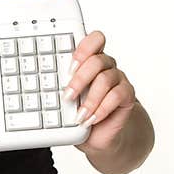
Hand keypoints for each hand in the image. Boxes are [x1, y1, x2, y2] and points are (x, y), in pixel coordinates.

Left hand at [61, 31, 136, 153]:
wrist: (98, 133)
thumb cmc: (80, 109)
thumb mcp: (68, 96)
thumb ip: (61, 86)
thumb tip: (45, 86)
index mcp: (91, 58)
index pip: (95, 40)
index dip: (83, 49)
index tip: (69, 67)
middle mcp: (106, 65)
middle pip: (97, 60)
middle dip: (80, 79)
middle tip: (67, 95)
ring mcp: (118, 78)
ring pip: (106, 79)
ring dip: (90, 99)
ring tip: (79, 114)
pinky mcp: (127, 94)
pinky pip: (117, 96)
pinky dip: (101, 108)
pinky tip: (91, 118)